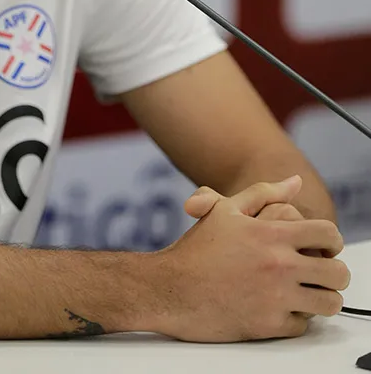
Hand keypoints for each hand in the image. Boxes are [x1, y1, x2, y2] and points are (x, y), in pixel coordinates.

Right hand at [138, 176, 349, 341]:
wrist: (170, 288)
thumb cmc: (197, 248)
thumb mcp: (227, 210)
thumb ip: (265, 193)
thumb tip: (295, 182)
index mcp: (272, 234)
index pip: (327, 234)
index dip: (333, 240)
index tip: (327, 247)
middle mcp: (279, 265)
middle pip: (336, 273)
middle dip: (336, 274)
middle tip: (324, 274)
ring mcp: (276, 297)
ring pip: (327, 303)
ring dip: (323, 299)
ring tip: (310, 294)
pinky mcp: (268, 326)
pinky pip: (302, 325)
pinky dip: (296, 318)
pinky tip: (282, 308)